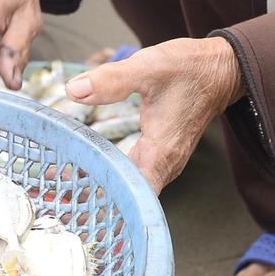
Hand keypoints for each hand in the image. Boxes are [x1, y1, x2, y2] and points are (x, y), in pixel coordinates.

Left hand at [66, 36, 243, 190]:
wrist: (220, 69)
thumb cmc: (190, 69)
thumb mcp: (149, 67)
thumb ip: (111, 80)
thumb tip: (74, 90)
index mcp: (161, 152)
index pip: (133, 195)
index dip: (104, 205)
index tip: (73, 208)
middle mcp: (164, 164)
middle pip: (126, 197)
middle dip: (91, 200)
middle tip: (53, 201)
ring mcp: (163, 161)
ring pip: (128, 187)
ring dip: (98, 188)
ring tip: (58, 190)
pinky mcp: (159, 154)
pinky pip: (131, 174)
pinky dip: (108, 174)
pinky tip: (82, 169)